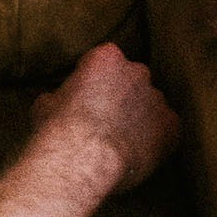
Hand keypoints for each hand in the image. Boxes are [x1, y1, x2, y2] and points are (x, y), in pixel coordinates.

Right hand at [31, 44, 179, 191]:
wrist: (84, 159)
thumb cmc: (59, 130)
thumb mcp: (45, 103)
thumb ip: (61, 95)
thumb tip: (57, 101)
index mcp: (106, 57)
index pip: (105, 61)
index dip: (95, 81)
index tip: (87, 98)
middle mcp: (137, 71)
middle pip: (132, 80)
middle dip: (122, 97)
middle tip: (104, 121)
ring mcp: (157, 98)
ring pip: (150, 106)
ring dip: (139, 119)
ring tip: (120, 142)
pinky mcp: (171, 126)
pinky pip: (166, 130)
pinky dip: (155, 140)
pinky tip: (136, 154)